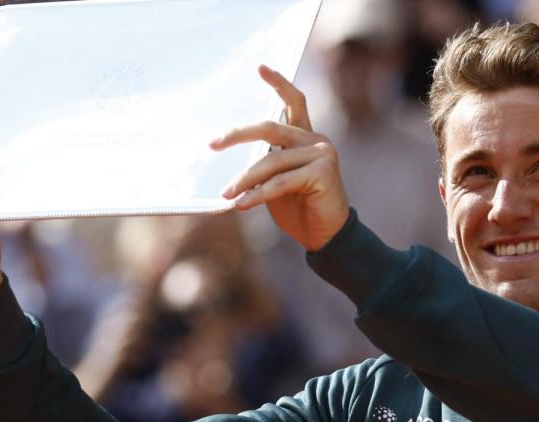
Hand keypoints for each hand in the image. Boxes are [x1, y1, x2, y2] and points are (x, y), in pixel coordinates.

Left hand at [210, 66, 348, 251]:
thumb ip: (265, 164)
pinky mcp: (323, 173)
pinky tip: (241, 205)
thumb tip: (233, 156)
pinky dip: (257, 194)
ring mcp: (322, 155)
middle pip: (270, 127)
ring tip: (226, 194)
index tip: (260, 68)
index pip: (294, 102)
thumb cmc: (299, 209)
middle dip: (238, 135)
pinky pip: (280, 182)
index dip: (278, 83)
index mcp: (305, 138)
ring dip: (244, 180)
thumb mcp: (276, 182)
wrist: (326, 236)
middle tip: (213, 144)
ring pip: (271, 161)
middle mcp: (316, 140)